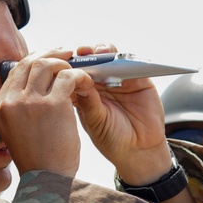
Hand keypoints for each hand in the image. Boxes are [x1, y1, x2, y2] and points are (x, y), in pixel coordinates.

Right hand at [0, 48, 93, 176]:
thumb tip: (35, 85)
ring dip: (64, 63)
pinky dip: (78, 75)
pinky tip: (85, 82)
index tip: (50, 60)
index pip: (16, 71)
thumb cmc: (37, 159)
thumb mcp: (16, 130)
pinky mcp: (52, 105)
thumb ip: (20, 107)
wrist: (46, 181)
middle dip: (50, 54)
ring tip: (77, 69)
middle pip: (30, 62)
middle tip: (67, 54)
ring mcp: (30, 102)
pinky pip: (68, 77)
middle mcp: (10, 101)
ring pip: (47, 65)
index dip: (34, 61)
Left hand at [70, 43, 171, 184]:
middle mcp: (100, 84)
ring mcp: (119, 80)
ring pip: (108, 57)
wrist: (138, 151)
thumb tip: (76, 79)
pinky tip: (116, 58)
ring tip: (98, 53)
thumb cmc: (112, 139)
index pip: (73, 73)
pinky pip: (130, 62)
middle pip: (90, 60)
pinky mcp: (138, 79)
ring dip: (102, 51)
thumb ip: (88, 101)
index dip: (68, 65)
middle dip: (85, 54)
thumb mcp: (95, 121)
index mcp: (84, 93)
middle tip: (81, 52)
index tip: (63, 60)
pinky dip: (123, 57)